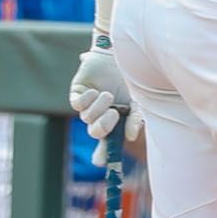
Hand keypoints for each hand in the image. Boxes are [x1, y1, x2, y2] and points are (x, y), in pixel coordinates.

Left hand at [68, 32, 143, 166]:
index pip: (108, 142)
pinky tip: (96, 90)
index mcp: (117, 120)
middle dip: (103, 126)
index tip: (103, 163)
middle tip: (114, 113)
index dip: (104, 154)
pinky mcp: (78, 93)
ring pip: (86, 117)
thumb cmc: (134, 78)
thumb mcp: (139, 100)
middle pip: (95, 132)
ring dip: (98, 107)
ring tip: (108, 95)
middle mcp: (101, 114)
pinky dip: (87, 99)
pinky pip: (77, 104)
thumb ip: (136, 118)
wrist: (123, 54)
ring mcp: (89, 104)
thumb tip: (131, 137)